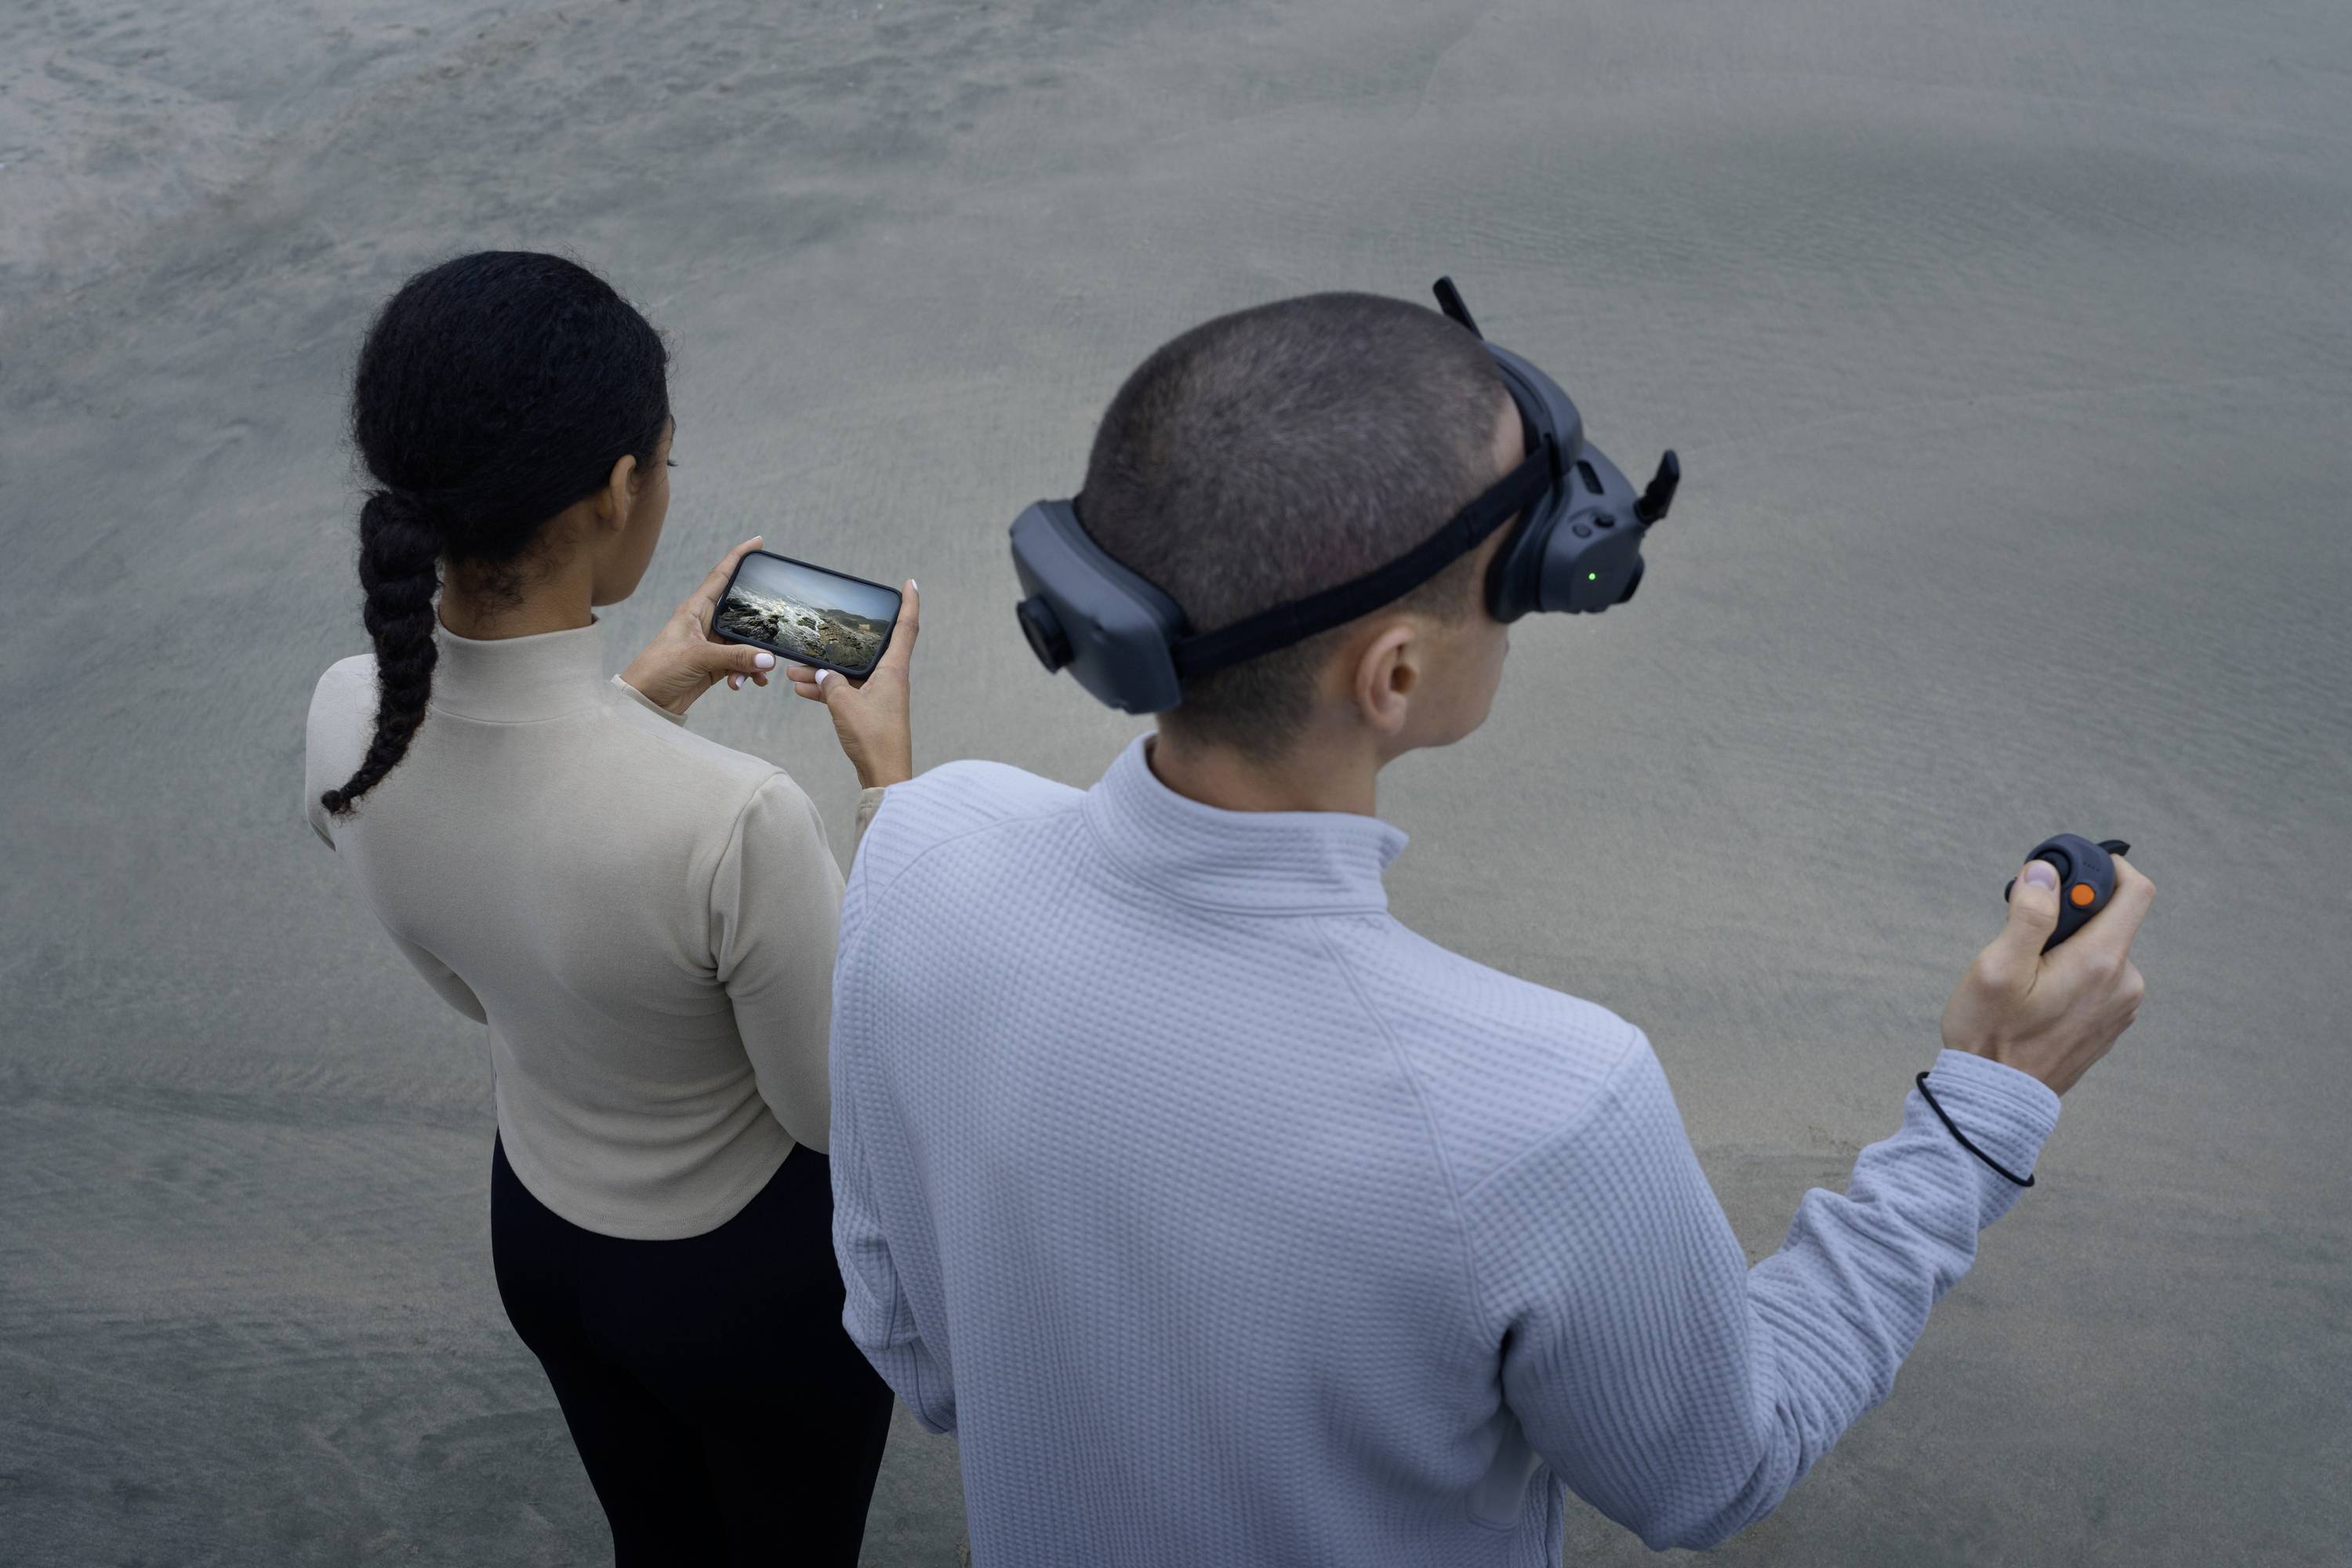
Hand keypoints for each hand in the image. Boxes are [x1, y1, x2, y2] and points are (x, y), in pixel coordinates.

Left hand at [621, 536, 778, 715]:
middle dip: (760, 619)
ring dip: (754, 658)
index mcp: (695, 609)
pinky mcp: (715, 665)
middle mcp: (705, 623)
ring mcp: (711, 644)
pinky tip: (743, 684)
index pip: (720, 575)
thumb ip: (735, 657)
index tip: (758, 542)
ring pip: (745, 642)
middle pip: (741, 611)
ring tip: (758, 673)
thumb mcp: (697, 658)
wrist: (645, 700)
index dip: (738, 556)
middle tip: (780, 620)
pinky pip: (741, 663)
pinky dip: (747, 673)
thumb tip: (768, 658)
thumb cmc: (659, 669)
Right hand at [783, 581, 918, 788]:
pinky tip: (803, 689)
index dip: (909, 603)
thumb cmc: (873, 740)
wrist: (883, 776)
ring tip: (793, 671)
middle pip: (867, 650)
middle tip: (820, 632)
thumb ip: (830, 683)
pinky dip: (827, 690)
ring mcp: (881, 696)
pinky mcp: (870, 712)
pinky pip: (846, 693)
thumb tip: (823, 675)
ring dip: (824, 672)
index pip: (907, 627)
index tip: (910, 584)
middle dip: (840, 643)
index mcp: (894, 671)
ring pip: (850, 674)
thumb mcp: (844, 705)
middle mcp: (891, 679)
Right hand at [1940, 853, 2154, 1094]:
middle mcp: (2125, 983)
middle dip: (2072, 914)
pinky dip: (2074, 973)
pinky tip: (2038, 997)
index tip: (2072, 870)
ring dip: (2070, 947)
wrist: (1996, 1100)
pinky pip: (2100, 979)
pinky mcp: (2111, 1024)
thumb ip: (2028, 914)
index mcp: (2101, 962)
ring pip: (2104, 951)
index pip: (2135, 893)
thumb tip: (2045, 873)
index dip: (2109, 868)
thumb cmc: (1991, 1035)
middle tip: (2024, 934)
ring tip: (2026, 974)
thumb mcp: (1997, 968)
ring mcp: (2121, 1007)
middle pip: (2113, 921)